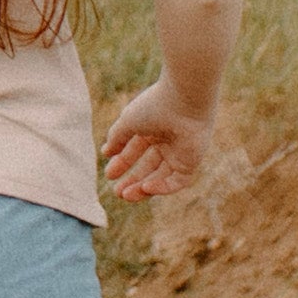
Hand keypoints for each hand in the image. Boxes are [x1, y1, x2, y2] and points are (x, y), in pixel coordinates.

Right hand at [100, 82, 214, 202]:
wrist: (183, 102)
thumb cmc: (154, 106)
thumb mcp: (127, 122)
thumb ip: (116, 138)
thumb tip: (106, 152)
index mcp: (152, 129)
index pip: (135, 151)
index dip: (121, 163)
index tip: (109, 174)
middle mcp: (166, 142)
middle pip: (148, 167)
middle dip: (132, 180)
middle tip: (117, 193)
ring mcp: (179, 153)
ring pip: (161, 177)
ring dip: (143, 188)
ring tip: (126, 196)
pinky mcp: (191, 162)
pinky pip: (177, 181)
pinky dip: (162, 187)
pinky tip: (146, 187)